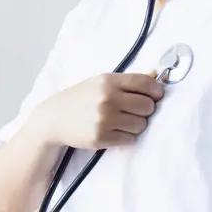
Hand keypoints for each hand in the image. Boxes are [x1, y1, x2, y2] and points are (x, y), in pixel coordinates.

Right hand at [38, 72, 163, 149]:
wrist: (54, 119)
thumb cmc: (81, 98)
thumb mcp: (101, 82)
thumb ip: (129, 80)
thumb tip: (155, 73)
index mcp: (108, 81)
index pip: (145, 83)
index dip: (156, 90)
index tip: (157, 95)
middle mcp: (107, 99)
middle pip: (147, 106)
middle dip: (146, 109)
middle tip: (137, 110)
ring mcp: (104, 119)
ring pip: (141, 124)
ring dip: (137, 124)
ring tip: (124, 121)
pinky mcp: (101, 138)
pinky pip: (130, 138)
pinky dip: (127, 136)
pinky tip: (116, 130)